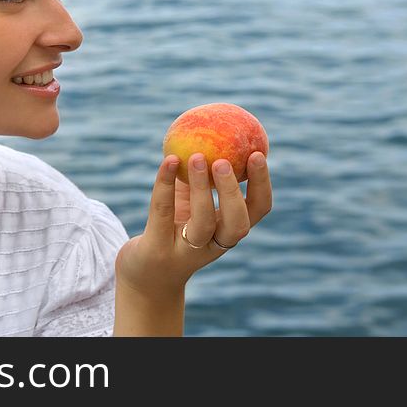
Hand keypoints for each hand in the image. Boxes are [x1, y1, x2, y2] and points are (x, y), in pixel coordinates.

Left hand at [115, 151, 272, 298]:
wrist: (144, 276)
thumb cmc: (171, 229)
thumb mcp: (188, 202)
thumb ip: (201, 176)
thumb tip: (211, 130)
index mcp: (228, 231)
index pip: (257, 210)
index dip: (262, 184)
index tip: (257, 154)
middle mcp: (213, 245)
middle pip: (237, 224)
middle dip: (234, 191)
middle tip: (225, 161)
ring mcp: (186, 251)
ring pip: (203, 223)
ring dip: (203, 189)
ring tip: (198, 158)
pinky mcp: (158, 250)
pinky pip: (163, 213)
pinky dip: (166, 184)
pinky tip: (168, 161)